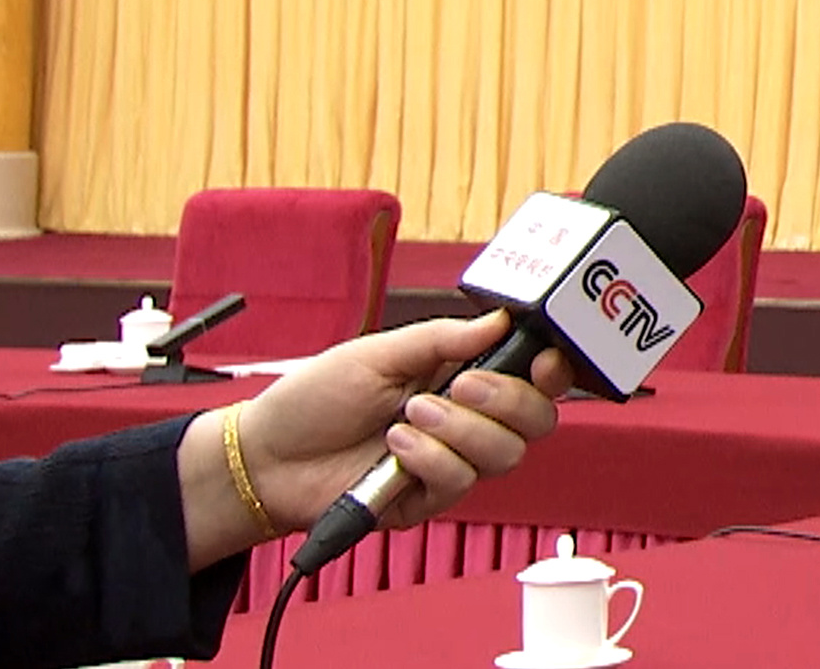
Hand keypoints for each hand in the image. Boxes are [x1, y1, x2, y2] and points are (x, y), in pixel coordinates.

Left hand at [179, 310, 573, 567]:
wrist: (267, 456)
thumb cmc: (315, 399)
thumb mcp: (378, 353)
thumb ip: (443, 339)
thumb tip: (500, 320)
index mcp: (462, 378)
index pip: (533, 378)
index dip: (552, 371)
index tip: (544, 361)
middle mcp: (467, 422)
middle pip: (536, 421)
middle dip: (508, 400)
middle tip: (461, 387)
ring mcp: (450, 462)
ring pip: (504, 455)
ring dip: (460, 431)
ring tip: (408, 417)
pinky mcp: (428, 500)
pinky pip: (459, 484)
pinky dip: (429, 460)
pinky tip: (393, 448)